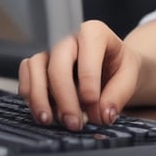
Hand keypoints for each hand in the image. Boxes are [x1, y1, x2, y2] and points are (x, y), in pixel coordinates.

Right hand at [18, 20, 141, 129]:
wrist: (111, 67)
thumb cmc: (119, 67)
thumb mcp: (129, 76)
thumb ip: (119, 94)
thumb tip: (104, 114)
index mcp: (95, 33)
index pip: (87, 53)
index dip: (89, 80)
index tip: (92, 102)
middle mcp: (69, 37)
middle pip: (58, 64)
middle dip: (64, 97)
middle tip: (74, 123)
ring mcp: (50, 49)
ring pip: (36, 68)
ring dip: (41, 98)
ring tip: (51, 121)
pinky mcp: (37, 64)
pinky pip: (26, 77)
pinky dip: (32, 97)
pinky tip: (45, 113)